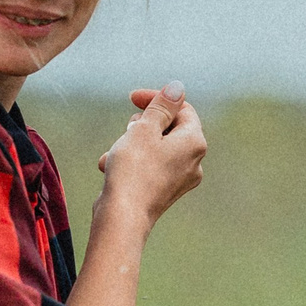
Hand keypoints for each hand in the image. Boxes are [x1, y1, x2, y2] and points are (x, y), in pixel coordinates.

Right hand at [96, 81, 205, 224]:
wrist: (122, 217)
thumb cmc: (132, 170)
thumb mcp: (144, 128)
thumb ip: (162, 106)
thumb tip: (177, 88)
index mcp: (195, 142)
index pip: (181, 108)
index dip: (156, 99)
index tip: (132, 98)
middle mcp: (194, 162)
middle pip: (169, 128)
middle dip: (142, 125)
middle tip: (126, 131)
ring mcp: (180, 179)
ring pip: (155, 148)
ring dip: (131, 144)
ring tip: (115, 154)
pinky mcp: (164, 192)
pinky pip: (149, 167)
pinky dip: (131, 163)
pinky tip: (110, 168)